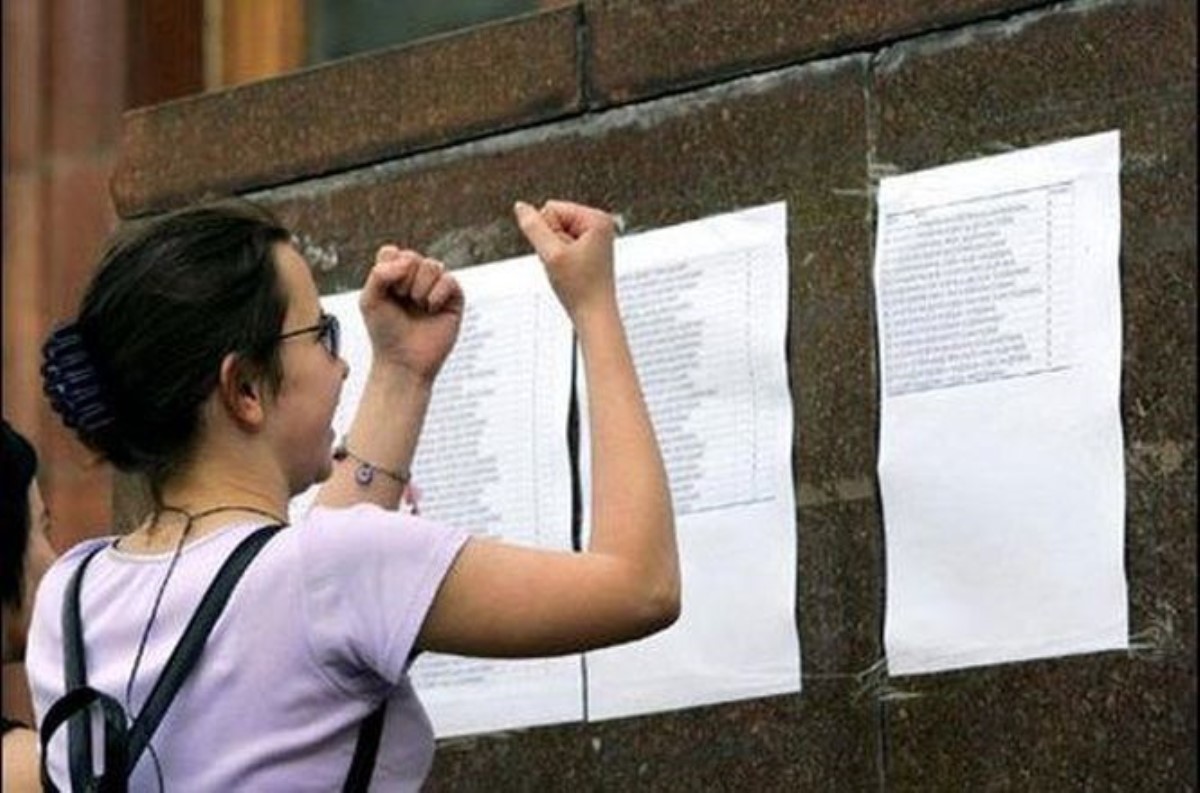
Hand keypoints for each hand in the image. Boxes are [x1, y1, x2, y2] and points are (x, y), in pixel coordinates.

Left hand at [359, 246, 463, 382]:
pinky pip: (450, 280)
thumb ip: (379, 274)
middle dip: (403, 280)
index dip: (387, 270)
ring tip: (418, 306)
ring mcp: (436, 287)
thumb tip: (408, 261)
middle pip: (412, 256)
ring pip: (432, 265)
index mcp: (394, 276)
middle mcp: (416, 279)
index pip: (392, 252)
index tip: (386, 293)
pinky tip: (431, 309)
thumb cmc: (385, 333)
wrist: (404, 361)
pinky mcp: (454, 299)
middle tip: (402, 302)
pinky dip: (437, 294)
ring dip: (420, 288)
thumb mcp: (369, 300)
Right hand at [513, 200, 616, 319]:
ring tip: (568, 270)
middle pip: (554, 220)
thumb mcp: (551, 255)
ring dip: (554, 252)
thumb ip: (533, 227)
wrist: (594, 316)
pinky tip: (570, 272)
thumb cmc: (580, 289)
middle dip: (550, 243)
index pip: (551, 208)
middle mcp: (599, 224)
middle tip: (565, 265)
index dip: (547, 233)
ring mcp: (595, 237)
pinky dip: (559, 259)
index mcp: (597, 218)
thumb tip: (520, 206)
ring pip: (555, 234)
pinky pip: (562, 246)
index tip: (563, 255)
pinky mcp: (589, 249)